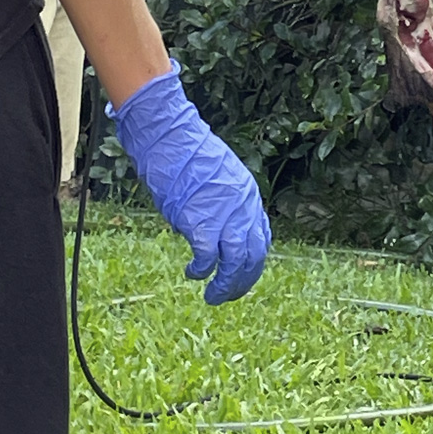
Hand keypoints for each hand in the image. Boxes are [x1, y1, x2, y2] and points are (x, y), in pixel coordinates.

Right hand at [109, 63, 270, 305]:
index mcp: (248, 194)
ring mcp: (224, 214)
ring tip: (213, 297)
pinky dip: (202, 270)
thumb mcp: (217, 176)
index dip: (253, 260)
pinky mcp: (201, 220)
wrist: (171, 136)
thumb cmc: (186, 152)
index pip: (261, 236)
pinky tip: (192, 272)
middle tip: (227, 295)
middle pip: (254, 255)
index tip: (241, 273)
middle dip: (243, 280)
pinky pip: (209, 257)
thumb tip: (209, 227)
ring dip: (227, 285)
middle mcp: (243, 206)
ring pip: (237, 262)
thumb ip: (221, 201)